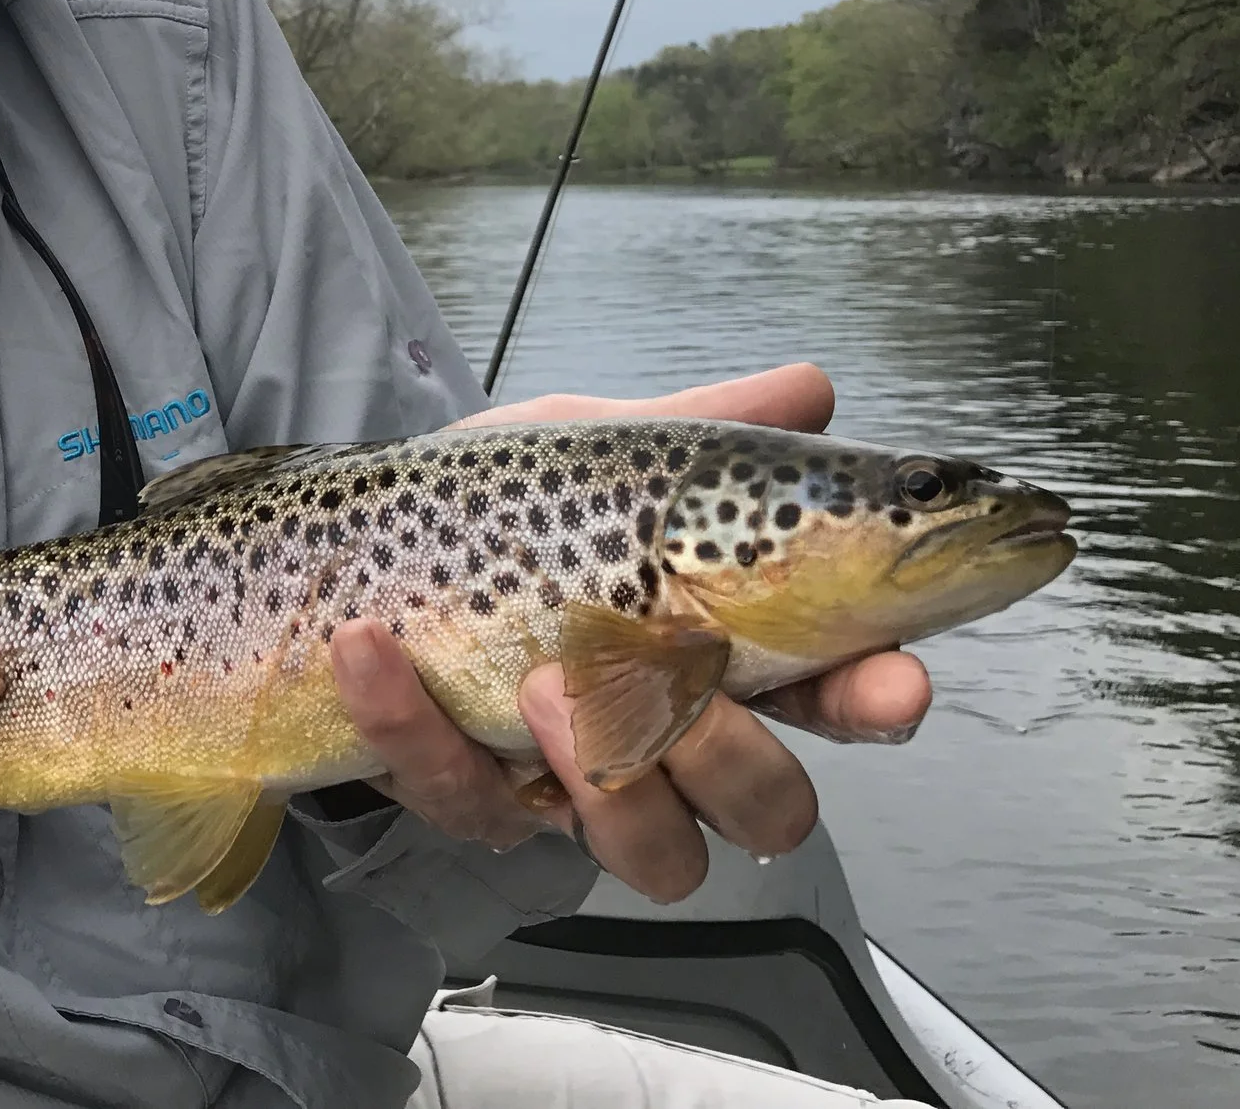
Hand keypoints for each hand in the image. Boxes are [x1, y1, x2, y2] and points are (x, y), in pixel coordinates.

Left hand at [330, 363, 932, 900]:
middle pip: (766, 807)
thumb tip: (808, 389)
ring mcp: (575, 783)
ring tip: (542, 680)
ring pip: (653, 851)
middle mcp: (669, 737)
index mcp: (725, 650)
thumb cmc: (500, 509)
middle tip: (672, 675)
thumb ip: (701, 425)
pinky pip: (464, 804)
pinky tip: (371, 648)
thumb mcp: (596, 450)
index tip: (887, 681)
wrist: (352, 543)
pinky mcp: (472, 798)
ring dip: (605, 772)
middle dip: (731, 757)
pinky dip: (414, 726)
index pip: (839, 697)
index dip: (874, 699)